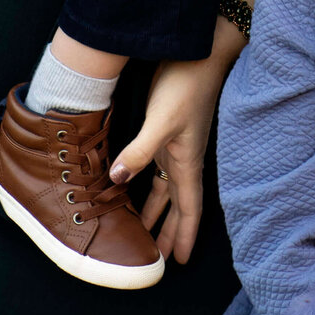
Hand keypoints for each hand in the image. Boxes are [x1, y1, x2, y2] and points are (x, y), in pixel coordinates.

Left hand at [106, 37, 231, 262]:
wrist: (198, 52)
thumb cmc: (187, 86)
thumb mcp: (162, 121)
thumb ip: (139, 152)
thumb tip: (116, 181)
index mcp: (188, 162)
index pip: (189, 209)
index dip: (186, 236)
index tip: (182, 262)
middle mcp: (183, 159)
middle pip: (178, 204)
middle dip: (171, 231)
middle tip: (161, 258)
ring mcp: (175, 145)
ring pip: (166, 188)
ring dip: (158, 211)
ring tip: (146, 233)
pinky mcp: (166, 131)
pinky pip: (157, 169)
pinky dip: (148, 185)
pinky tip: (133, 187)